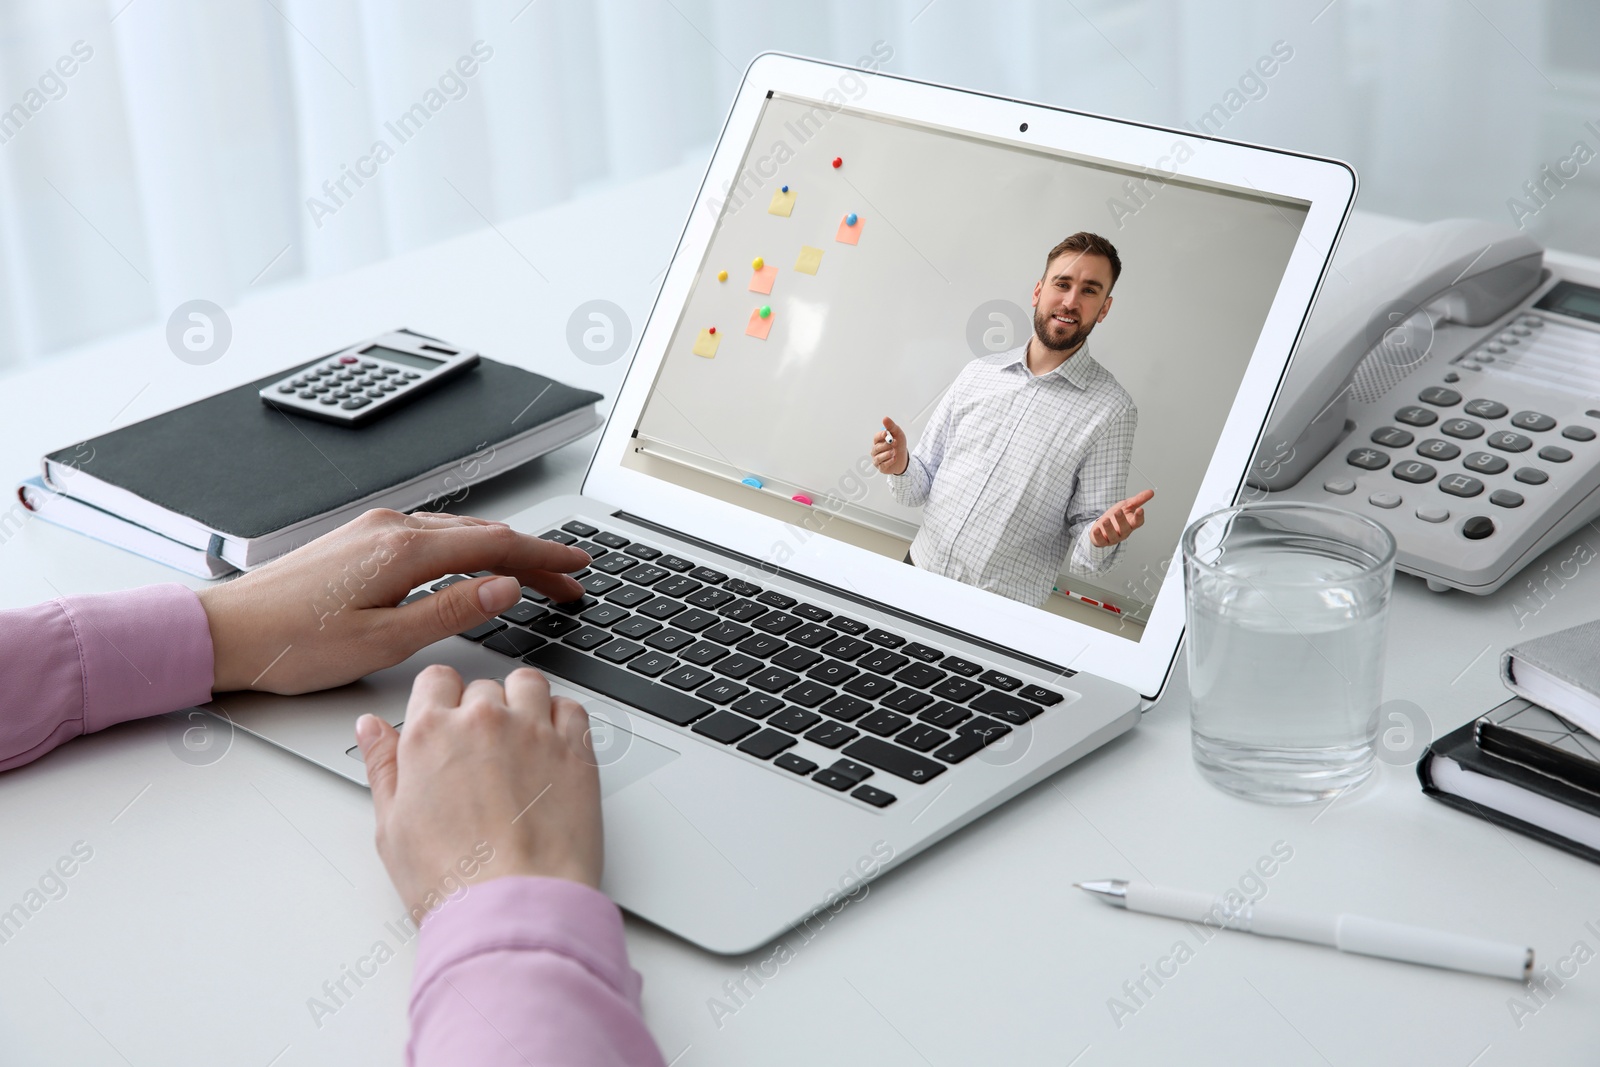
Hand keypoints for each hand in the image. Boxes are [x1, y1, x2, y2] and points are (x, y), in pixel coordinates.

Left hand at [196, 509, 589, 693]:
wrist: (224, 631)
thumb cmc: (292, 644)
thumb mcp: (382, 641)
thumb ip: (449, 611)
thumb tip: (502, 588)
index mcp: (401, 550)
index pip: (495, 544)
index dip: (544, 555)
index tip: (578, 565)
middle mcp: (389, 528)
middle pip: (482, 534)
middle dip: (532, 555)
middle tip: (568, 581)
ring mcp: (372, 530)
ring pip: (457, 533)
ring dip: (500, 552)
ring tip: (532, 577)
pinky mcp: (359, 541)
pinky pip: (431, 536)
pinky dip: (467, 549)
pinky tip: (473, 567)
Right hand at [356, 665, 602, 916]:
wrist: (513, 909)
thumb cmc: (452, 881)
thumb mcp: (392, 828)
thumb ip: (383, 766)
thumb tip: (371, 728)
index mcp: (431, 734)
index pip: (436, 680)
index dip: (440, 701)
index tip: (446, 722)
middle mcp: (483, 721)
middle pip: (482, 687)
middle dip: (480, 711)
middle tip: (481, 756)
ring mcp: (533, 731)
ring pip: (529, 684)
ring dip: (522, 703)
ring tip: (519, 744)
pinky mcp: (576, 750)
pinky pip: (572, 708)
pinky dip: (562, 719)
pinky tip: (552, 749)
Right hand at [872, 416, 908, 475]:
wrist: (904, 458)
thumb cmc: (899, 445)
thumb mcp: (898, 434)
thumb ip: (891, 426)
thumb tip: (885, 418)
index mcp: (878, 441)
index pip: (876, 437)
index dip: (881, 435)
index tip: (887, 434)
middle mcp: (875, 450)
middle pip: (877, 447)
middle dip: (886, 445)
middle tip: (895, 443)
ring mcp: (877, 459)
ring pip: (878, 457)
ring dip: (888, 454)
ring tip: (894, 452)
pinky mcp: (881, 468)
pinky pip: (883, 465)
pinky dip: (889, 461)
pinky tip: (894, 458)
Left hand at [1089, 489, 1153, 547]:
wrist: (1103, 524)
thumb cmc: (1116, 516)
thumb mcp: (1127, 505)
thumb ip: (1138, 499)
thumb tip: (1151, 492)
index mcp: (1131, 523)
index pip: (1138, 522)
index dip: (1139, 517)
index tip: (1140, 509)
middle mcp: (1123, 532)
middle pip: (1125, 528)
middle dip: (1122, 521)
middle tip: (1118, 512)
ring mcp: (1113, 537)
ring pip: (1113, 535)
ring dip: (1109, 528)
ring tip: (1106, 520)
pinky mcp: (1102, 541)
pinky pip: (1101, 540)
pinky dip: (1098, 535)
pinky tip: (1096, 529)